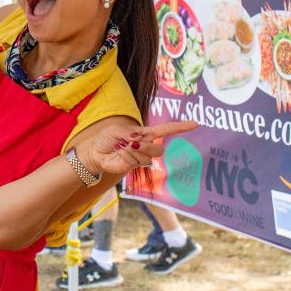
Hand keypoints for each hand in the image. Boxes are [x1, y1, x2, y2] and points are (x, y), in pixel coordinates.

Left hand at [78, 120, 197, 179]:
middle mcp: (146, 144)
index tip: (195, 124)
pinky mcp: (135, 166)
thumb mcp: (116, 130)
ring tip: (121, 148)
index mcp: (144, 132)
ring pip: (148, 157)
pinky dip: (127, 157)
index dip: (180, 127)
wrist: (95, 154)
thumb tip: (140, 137)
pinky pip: (137, 162)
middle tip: (129, 143)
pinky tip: (120, 155)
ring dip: (133, 152)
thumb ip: (130, 133)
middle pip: (159, 149)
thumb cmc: (106, 138)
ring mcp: (141, 157)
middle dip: (146, 146)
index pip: (166, 129)